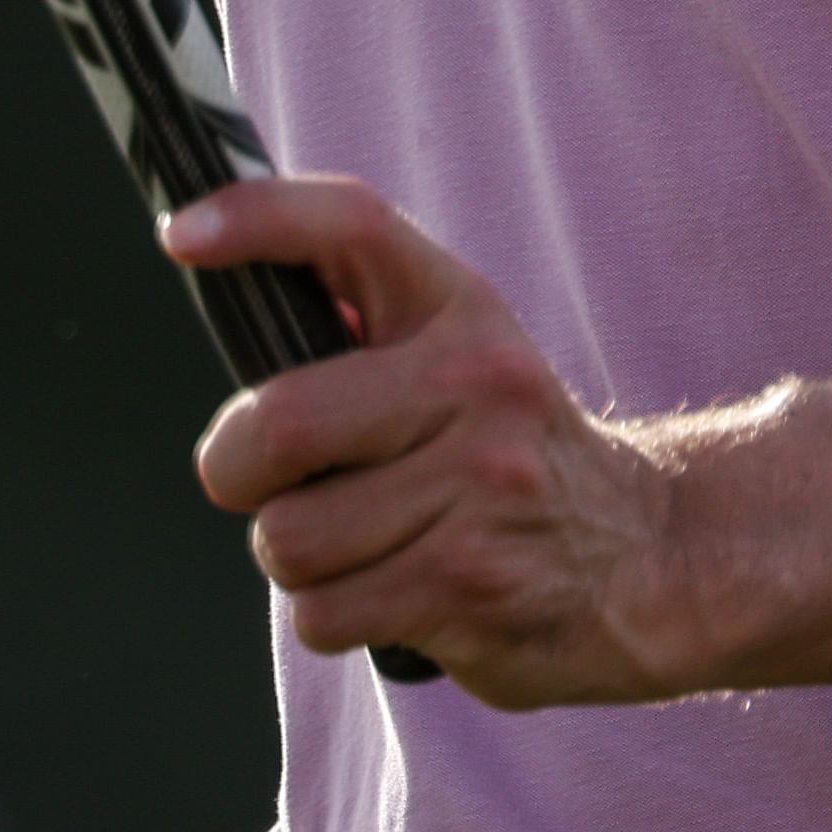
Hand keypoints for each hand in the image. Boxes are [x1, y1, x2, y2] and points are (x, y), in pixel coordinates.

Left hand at [166, 177, 730, 704]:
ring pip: (288, 539)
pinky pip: (322, 612)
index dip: (258, 218)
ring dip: (298, 556)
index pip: (352, 223)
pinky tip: (394, 591)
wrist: (649, 556)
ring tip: (364, 540)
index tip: (182, 236)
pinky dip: (335, 614)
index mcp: (460, 311)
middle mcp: (476, 386)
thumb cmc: (512, 451)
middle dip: (239, 468)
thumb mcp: (463, 355)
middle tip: (267, 480)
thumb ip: (362, 330)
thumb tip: (228, 293)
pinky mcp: (468, 588)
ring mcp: (478, 490)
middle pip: (280, 425)